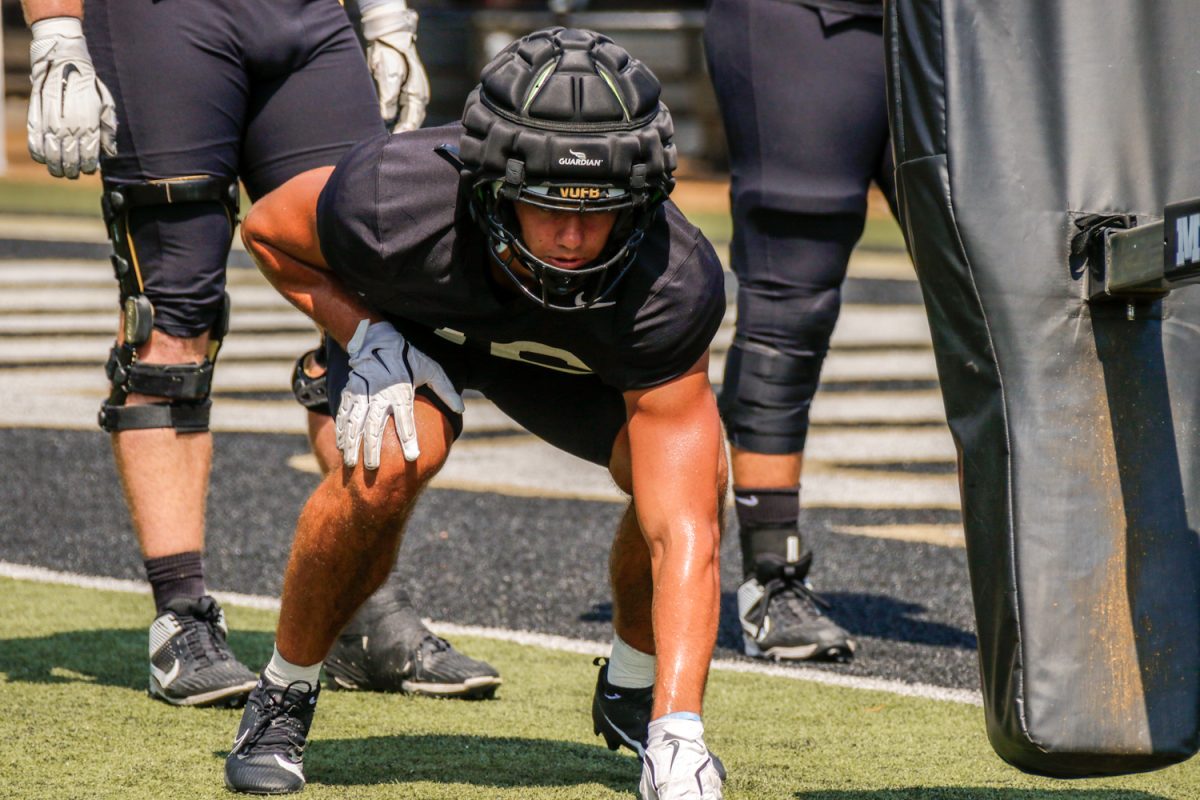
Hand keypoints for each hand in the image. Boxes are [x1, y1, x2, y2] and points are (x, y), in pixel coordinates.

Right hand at [27, 17, 117, 178]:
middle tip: (74, 172)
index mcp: (88, 126)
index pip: (89, 158)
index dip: (88, 168)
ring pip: (52, 157)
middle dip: (73, 171)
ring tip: (60, 170)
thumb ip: (108, 131)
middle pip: (70, 161)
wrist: (63, 62)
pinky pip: (34, 145)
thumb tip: (110, 154)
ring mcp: (50, 124)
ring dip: (56, 168)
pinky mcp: (35, 119)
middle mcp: (69, 128)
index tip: (89, 168)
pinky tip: (44, 158)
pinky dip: (39, 155)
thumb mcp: (106, 105)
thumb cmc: (88, 85)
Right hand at [335, 319, 463, 467]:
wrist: (377, 339)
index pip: (405, 419)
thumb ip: (445, 389)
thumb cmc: (408, 358)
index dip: (408, 438)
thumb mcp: (430, 369)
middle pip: (374, 426)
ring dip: (352, 444)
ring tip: (350, 464)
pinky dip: (341, 431)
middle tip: (373, 469)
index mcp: (400, 391)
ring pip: (354, 423)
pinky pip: (343, 414)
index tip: (412, 456)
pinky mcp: (350, 392)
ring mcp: (361, 394)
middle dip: (372, 449)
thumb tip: (461, 409)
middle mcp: (379, 395)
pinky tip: (341, 447)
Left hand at [361, 3, 429, 132]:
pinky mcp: (405, 92)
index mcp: (417, 95)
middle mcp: (418, 97)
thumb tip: (387, 117)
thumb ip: (389, 99)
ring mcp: (412, 94)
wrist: (389, 39)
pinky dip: (398, 119)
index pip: (413, 120)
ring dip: (400, 127)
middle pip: (413, 121)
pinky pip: (404, 111)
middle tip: (390, 143)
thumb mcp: (388, 77)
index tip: (394, 141)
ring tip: (389, 137)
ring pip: (408, 117)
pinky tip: (389, 125)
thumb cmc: (390, 56)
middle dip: (403, 132)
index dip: (404, 132)